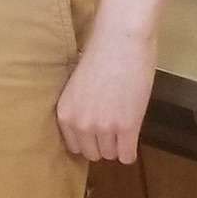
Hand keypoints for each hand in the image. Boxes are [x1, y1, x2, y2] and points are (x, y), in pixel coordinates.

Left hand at [55, 24, 156, 163]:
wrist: (120, 41)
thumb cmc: (99, 55)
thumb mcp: (78, 86)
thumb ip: (79, 109)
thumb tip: (86, 126)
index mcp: (65, 113)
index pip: (74, 146)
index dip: (88, 139)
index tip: (96, 131)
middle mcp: (80, 124)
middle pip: (93, 153)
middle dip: (103, 143)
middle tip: (112, 126)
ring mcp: (103, 127)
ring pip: (111, 155)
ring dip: (118, 144)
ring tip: (123, 124)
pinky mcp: (127, 127)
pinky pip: (127, 157)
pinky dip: (130, 151)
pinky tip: (132, 136)